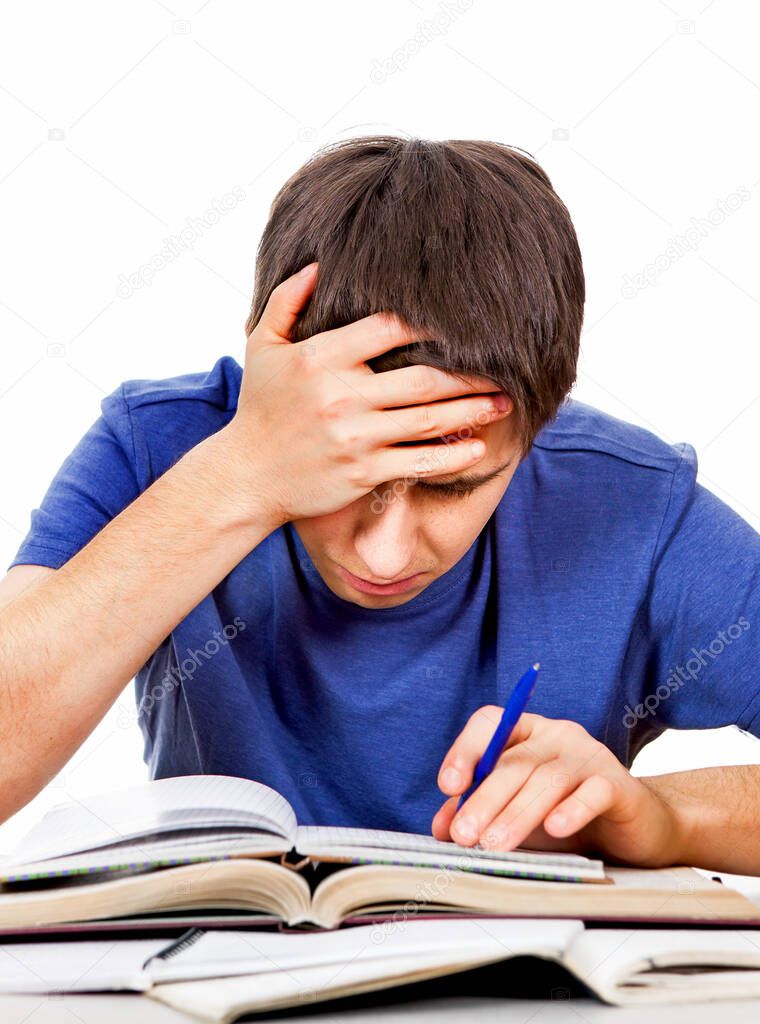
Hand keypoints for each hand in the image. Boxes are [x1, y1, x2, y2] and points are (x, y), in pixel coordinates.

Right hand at [223, 263, 511, 526]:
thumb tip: (319, 264)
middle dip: (470, 374)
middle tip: (505, 369)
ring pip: (429, 420)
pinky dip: (453, 456)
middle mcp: (342, 396)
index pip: (389, 328)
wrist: (247, 476)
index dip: (430, 323)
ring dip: (473, 410)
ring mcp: (356, 436)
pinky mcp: (363, 472)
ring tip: (505, 402)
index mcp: (321, 357)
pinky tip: (481, 448)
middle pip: (423, 379)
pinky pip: (419, 462)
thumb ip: (287, 300)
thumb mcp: (261, 346)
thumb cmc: (260, 408)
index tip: (462, 323)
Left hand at [432, 710, 681, 866]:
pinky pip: (593, 791)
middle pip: (515, 761)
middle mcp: (557, 736)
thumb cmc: (567, 816)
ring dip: (517, 813)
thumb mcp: (517, 814)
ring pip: (548, 779)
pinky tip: (555, 829)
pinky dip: (572, 809)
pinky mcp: (619, 784)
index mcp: (528, 733)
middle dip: (485, 799)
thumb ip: (480, 813)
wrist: (637, 829)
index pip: (491, 723)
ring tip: (494, 844)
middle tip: (465, 836)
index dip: (466, 750)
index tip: (448, 787)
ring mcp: (590, 756)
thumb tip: (442, 827)